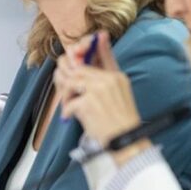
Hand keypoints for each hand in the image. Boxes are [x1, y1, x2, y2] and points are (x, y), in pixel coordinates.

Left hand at [55, 32, 143, 161]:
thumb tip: (83, 72)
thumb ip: (104, 82)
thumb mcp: (120, 97)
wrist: (126, 143)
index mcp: (117, 77)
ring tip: (68, 104)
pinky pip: (69, 102)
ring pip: (70, 81)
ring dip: (65, 94)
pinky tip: (71, 117)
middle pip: (78, 68)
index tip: (79, 47)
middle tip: (64, 89)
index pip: (102, 54)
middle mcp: (108, 80)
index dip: (88, 46)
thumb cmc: (121, 125)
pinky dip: (67, 110)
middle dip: (66, 77)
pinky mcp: (88, 103)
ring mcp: (98, 90)